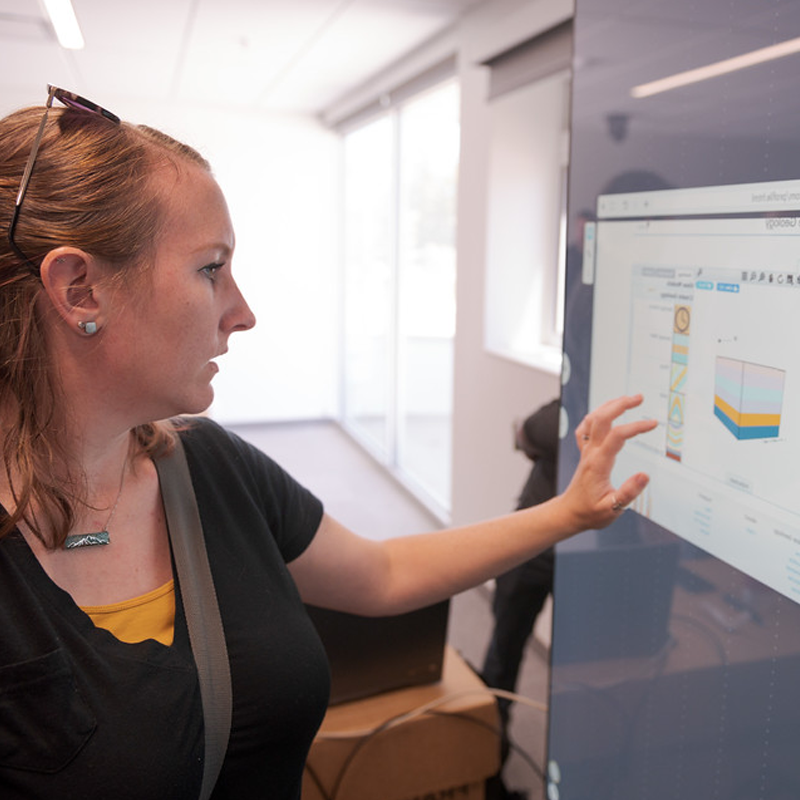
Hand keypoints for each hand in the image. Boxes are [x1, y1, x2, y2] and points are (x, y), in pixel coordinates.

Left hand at [561, 394, 656, 531]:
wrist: (569, 513)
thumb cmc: (590, 513)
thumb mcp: (611, 509)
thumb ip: (628, 493)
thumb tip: (645, 475)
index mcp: (598, 464)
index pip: (617, 437)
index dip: (635, 427)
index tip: (653, 424)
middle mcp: (590, 453)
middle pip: (601, 419)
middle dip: (620, 405)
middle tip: (639, 397)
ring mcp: (585, 451)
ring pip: (592, 420)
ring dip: (609, 406)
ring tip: (627, 399)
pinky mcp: (584, 453)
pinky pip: (585, 428)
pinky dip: (595, 417)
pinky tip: (604, 413)